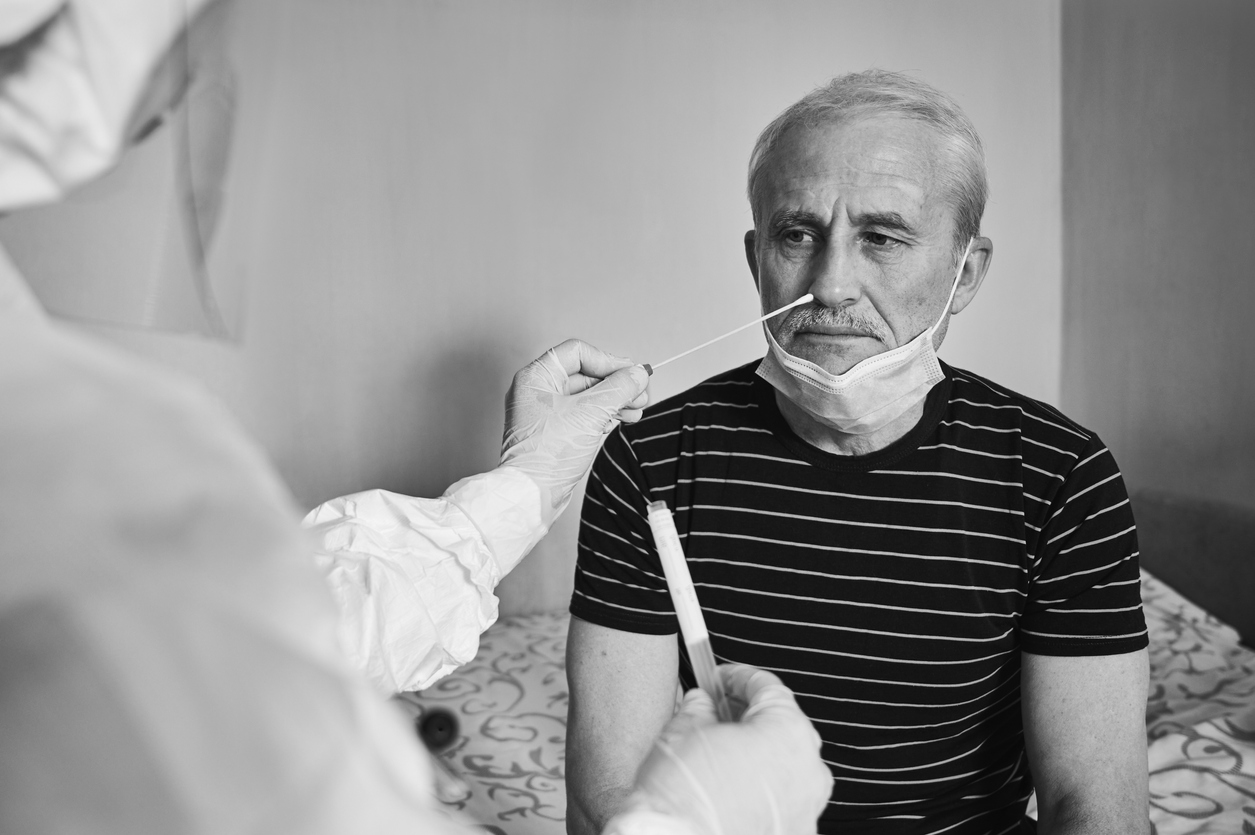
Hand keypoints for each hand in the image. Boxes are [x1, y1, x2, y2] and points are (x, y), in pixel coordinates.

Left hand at [500, 339, 649, 513]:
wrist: (531, 495)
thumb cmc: (547, 454)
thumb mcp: (591, 413)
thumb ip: (619, 388)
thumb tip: (638, 374)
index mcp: (536, 377)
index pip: (577, 353)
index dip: (608, 360)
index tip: (631, 373)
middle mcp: (538, 390)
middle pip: (586, 374)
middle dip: (617, 383)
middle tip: (641, 393)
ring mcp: (546, 413)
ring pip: (588, 395)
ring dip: (615, 400)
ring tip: (637, 410)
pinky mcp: (555, 432)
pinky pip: (584, 414)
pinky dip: (605, 414)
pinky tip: (623, 419)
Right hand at [621, 665, 832, 834]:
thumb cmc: (682, 794)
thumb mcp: (683, 730)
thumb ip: (700, 707)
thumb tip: (702, 703)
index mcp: (788, 732)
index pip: (768, 687)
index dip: (738, 677)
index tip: (719, 679)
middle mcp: (809, 769)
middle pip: (783, 725)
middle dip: (749, 715)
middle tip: (717, 712)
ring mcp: (807, 807)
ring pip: (786, 765)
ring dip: (758, 753)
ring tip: (721, 753)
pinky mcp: (796, 832)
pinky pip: (783, 799)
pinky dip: (762, 789)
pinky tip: (731, 788)